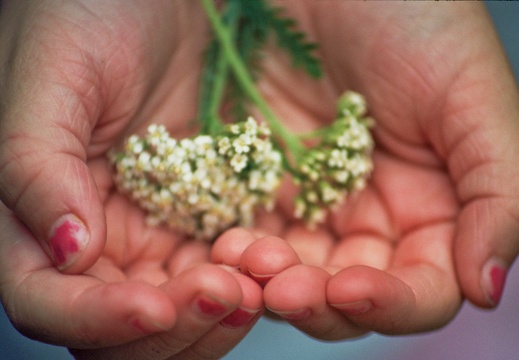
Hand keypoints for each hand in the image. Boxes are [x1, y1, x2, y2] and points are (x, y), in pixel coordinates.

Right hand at [0, 1, 261, 356]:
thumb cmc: (87, 18)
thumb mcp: (53, 78)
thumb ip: (37, 167)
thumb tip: (64, 251)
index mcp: (40, 215)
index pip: (48, 300)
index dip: (95, 317)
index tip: (152, 303)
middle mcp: (95, 239)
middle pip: (118, 330)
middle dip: (170, 326)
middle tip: (222, 292)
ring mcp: (152, 235)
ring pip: (175, 315)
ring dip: (213, 317)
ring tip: (253, 288)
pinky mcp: (201, 220)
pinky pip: (223, 274)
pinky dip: (246, 283)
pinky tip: (270, 264)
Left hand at [212, 1, 518, 339]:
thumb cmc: (409, 18)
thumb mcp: (469, 94)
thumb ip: (498, 191)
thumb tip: (487, 286)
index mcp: (431, 208)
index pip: (421, 289)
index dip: (392, 302)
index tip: (353, 289)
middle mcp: (371, 218)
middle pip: (350, 297)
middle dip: (320, 303)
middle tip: (285, 289)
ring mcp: (312, 206)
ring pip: (295, 278)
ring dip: (273, 285)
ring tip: (247, 263)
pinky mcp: (262, 188)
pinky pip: (250, 239)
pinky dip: (239, 255)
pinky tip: (225, 245)